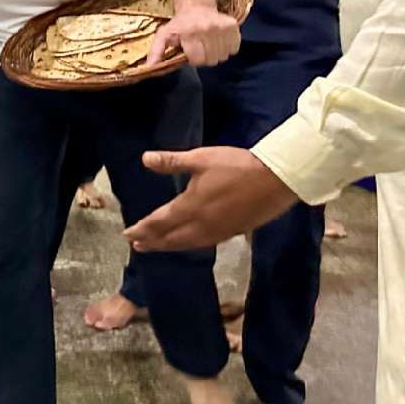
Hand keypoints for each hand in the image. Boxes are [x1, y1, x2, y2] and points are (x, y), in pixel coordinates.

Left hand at [123, 147, 299, 251]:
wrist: (277, 179)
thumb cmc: (237, 166)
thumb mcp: (200, 159)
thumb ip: (171, 162)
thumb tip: (144, 159)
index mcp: (190, 207)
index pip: (159, 222)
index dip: (141, 229)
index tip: (127, 234)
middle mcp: (202, 225)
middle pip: (171, 239)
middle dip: (152, 242)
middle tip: (136, 245)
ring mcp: (219, 231)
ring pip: (188, 244)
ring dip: (169, 246)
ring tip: (156, 246)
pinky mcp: (233, 232)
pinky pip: (204, 243)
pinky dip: (189, 245)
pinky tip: (188, 242)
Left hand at [146, 5, 239, 66]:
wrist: (196, 6)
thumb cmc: (179, 24)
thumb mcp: (163, 35)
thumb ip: (156, 51)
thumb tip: (150, 67)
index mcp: (190, 32)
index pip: (198, 59)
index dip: (194, 59)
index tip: (191, 53)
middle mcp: (207, 28)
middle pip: (212, 59)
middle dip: (205, 58)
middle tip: (200, 49)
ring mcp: (222, 26)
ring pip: (224, 55)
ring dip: (216, 54)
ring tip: (208, 45)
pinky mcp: (233, 25)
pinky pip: (234, 48)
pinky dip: (227, 48)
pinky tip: (218, 42)